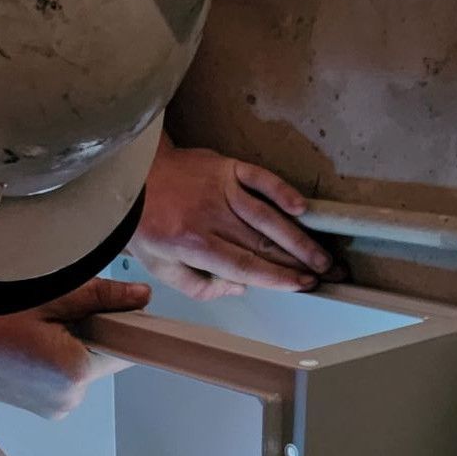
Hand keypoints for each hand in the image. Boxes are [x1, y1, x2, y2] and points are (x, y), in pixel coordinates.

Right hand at [0, 278, 148, 418]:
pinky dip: (59, 360)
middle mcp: (74, 396)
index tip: (95, 309)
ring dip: (74, 345)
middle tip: (53, 315)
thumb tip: (141, 297)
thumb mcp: (47, 297)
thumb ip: (100, 297)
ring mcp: (62, 406)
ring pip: (87, 366)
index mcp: (76, 370)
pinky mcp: (50, 408)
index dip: (117, 323)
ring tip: (36, 331)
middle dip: (91, 332)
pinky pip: (70, 377)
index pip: (126, 346)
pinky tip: (31, 348)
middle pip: (106, 356)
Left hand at [134, 139, 332, 301]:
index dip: (277, 277)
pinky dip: (281, 191)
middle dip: (299, 262)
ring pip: (267, 216)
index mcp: (193, 244)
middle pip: (263, 244)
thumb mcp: (161, 267)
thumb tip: (241, 289)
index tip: (302, 285)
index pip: (245, 265)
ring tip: (323, 255)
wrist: (129, 175)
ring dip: (298, 237)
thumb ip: (200, 285)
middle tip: (327, 275)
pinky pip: (259, 178)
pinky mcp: (225, 166)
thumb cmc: (146, 226)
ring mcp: (220, 188)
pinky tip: (301, 208)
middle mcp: (211, 216)